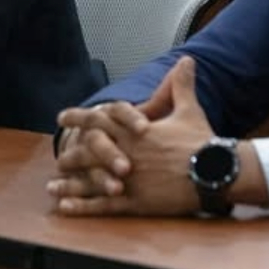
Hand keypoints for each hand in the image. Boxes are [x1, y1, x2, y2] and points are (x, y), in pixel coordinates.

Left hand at [49, 57, 213, 216]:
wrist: (217, 170)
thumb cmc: (203, 140)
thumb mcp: (189, 109)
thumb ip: (180, 85)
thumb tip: (187, 60)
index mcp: (134, 131)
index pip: (99, 120)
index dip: (78, 118)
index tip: (62, 117)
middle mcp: (126, 152)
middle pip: (89, 150)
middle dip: (72, 153)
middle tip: (59, 157)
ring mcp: (129, 178)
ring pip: (91, 180)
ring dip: (70, 184)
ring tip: (51, 188)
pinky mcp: (136, 201)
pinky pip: (104, 205)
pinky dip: (83, 206)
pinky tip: (64, 208)